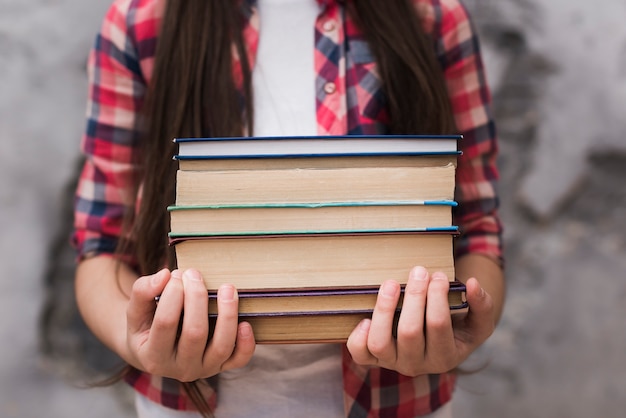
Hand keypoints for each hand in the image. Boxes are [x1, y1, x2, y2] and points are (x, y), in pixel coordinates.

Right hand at [125, 268, 255, 381]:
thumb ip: (142, 292)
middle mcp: (180, 369)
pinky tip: (245, 322)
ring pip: (221, 346)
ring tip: (227, 288)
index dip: (172, 295)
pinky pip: (239, 359)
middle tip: (194, 273)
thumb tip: (164, 275)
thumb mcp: (135, 311)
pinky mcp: (223, 366)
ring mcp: (204, 369)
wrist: (157, 352)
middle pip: (195, 333)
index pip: (165, 323)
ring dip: (227, 314)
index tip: (175, 274)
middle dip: (197, 298)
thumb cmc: (146, 326)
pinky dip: (246, 342)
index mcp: (153, 357)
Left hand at [346, 266, 494, 375]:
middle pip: (409, 331)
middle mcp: (417, 364)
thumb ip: (482, 305)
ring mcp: (392, 361)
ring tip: (391, 283)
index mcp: (445, 356)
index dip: (437, 296)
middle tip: (419, 271)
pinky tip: (366, 315)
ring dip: (384, 308)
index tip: (439, 275)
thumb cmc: (459, 327)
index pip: (438, 325)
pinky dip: (358, 335)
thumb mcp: (479, 321)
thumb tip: (473, 284)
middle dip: (414, 296)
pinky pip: (359, 352)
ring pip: (380, 342)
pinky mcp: (373, 358)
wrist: (437, 343)